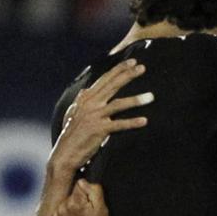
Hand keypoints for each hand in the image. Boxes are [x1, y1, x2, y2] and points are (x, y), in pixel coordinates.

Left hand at [49, 179, 113, 215]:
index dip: (87, 191)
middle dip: (79, 198)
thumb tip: (82, 180)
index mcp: (74, 203)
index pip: (79, 183)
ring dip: (72, 205)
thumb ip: (94, 189)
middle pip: (71, 191)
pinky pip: (60, 210)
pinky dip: (67, 214)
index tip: (91, 202)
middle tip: (87, 213)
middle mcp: (62, 208)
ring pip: (65, 201)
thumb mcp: (103, 208)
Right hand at [50, 59, 150, 177]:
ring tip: (151, 97)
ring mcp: (94, 116)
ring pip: (119, 104)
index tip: (132, 62)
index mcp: (86, 98)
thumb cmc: (71, 135)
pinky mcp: (99, 130)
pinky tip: (144, 121)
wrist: (65, 153)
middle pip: (112, 85)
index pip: (104, 79)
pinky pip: (119, 125)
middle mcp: (90, 104)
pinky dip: (132, 122)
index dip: (118, 69)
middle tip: (142, 68)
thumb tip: (85, 90)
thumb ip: (81, 101)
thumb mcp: (73, 113)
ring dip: (136, 100)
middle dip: (128, 75)